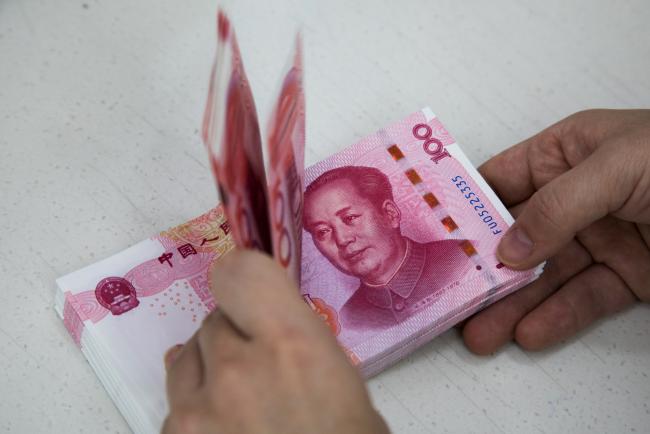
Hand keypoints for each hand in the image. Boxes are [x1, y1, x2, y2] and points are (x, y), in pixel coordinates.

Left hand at [162, 249, 388, 433]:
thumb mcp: (345, 388)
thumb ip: (302, 345)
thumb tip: (272, 331)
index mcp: (293, 346)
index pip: (239, 270)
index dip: (244, 279)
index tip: (252, 294)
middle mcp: (237, 369)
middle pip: (212, 321)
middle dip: (235, 336)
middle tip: (261, 367)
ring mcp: (197, 414)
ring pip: (185, 359)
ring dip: (210, 371)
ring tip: (240, 404)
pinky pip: (176, 408)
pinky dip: (198, 414)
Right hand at [463, 109, 649, 353]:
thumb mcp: (618, 165)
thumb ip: (557, 204)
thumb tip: (508, 247)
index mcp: (567, 153)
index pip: (500, 180)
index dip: (464, 207)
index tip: (432, 239)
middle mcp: (576, 196)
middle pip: (514, 236)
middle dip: (481, 270)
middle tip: (451, 300)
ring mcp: (601, 238)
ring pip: (543, 276)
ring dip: (510, 306)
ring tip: (480, 333)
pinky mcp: (628, 276)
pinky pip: (583, 299)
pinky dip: (556, 319)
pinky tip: (530, 335)